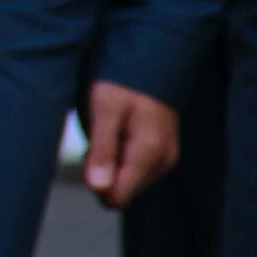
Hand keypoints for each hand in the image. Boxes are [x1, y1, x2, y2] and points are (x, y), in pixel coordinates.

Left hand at [81, 80, 179, 208]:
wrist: (150, 59)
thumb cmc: (122, 81)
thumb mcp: (104, 109)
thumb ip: (103, 150)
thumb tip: (98, 189)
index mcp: (149, 155)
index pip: (116, 198)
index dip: (95, 180)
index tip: (90, 151)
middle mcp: (163, 162)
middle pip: (121, 190)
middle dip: (103, 169)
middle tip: (99, 133)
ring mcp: (166, 158)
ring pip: (127, 179)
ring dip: (111, 160)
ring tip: (109, 127)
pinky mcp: (163, 152)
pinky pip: (135, 166)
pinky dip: (121, 153)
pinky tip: (119, 129)